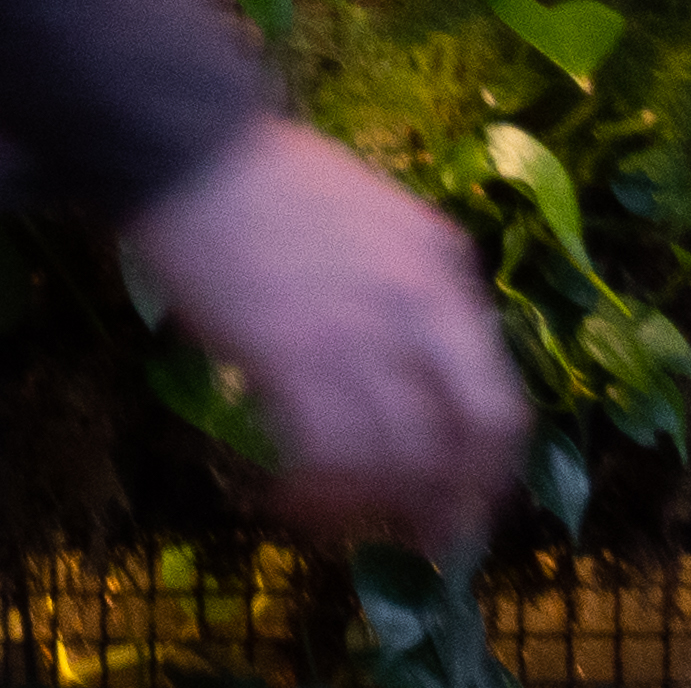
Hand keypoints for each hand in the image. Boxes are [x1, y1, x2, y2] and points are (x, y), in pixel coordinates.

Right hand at [123, 116, 527, 555]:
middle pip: (469, 438)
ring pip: (399, 460)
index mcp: (444, 267)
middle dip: (452, 505)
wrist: (191, 148)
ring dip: (374, 509)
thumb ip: (414, 284)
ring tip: (342, 525)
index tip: (465, 501)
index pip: (499, 398)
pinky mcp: (294, 356)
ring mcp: (360, 333)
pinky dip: (317, 498)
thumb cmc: (271, 178)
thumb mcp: (379, 215)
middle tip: (424, 543)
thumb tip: (421, 367)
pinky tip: (290, 503)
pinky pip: (329, 458)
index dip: (489, 470)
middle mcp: (420, 306)